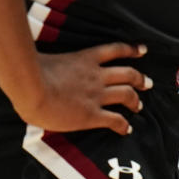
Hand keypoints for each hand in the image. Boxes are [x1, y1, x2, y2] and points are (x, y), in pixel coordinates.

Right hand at [13, 42, 153, 134]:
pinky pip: (115, 119)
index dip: (131, 50)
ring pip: (126, 94)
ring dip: (136, 100)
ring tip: (139, 105)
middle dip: (140, 78)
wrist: (32, 88)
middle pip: (127, 74)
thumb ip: (52, 63)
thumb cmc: (30, 73)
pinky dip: (124, 124)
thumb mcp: (46, 60)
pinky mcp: (92, 114)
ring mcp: (96, 95)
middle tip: (147, 83)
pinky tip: (127, 129)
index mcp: (86, 59)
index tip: (142, 50)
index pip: (115, 50)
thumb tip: (43, 65)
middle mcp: (96, 75)